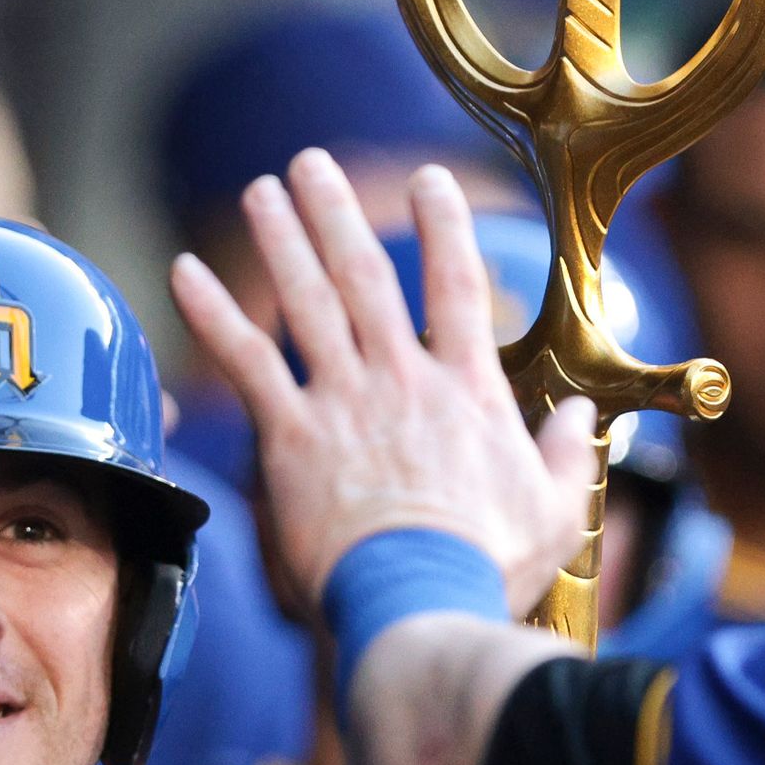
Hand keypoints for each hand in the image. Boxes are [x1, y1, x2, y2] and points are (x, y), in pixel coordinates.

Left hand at [172, 151, 590, 625]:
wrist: (419, 602)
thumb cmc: (488, 567)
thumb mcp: (556, 510)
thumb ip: (568, 455)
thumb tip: (583, 418)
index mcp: (466, 390)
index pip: (459, 285)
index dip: (446, 225)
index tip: (432, 179)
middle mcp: (401, 378)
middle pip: (366, 275)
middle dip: (338, 212)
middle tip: (312, 162)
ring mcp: (341, 401)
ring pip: (305, 300)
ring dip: (280, 238)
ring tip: (259, 189)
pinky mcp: (288, 436)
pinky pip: (244, 361)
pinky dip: (211, 314)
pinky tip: (181, 271)